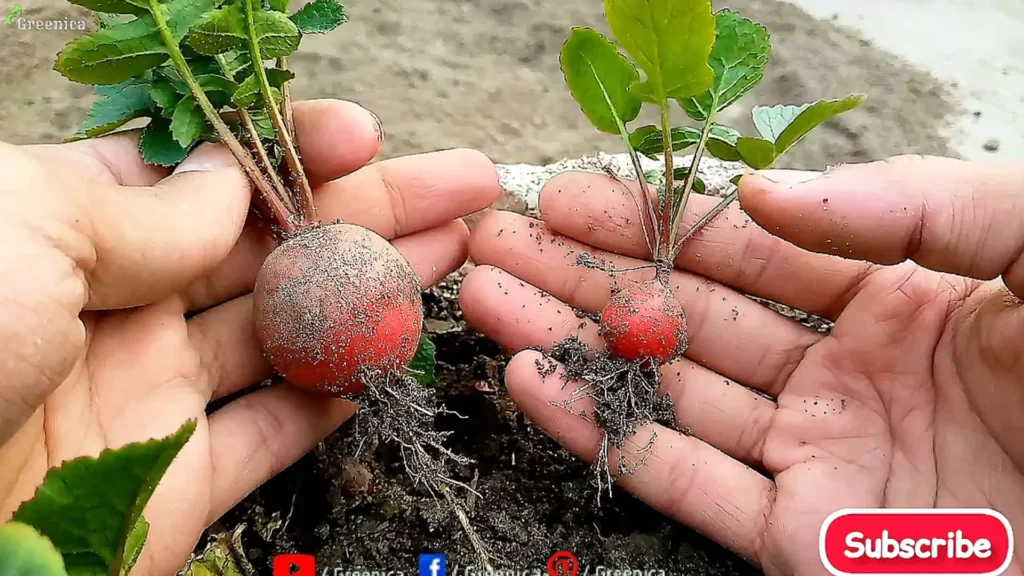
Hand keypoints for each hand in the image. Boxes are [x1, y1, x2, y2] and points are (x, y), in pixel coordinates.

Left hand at [0, 99, 498, 574]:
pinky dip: (331, 400)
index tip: (364, 136)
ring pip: (286, 334)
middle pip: (267, 248)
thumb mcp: (20, 230)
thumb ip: (142, 209)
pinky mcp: (171, 488)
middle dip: (368, 212)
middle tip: (458, 189)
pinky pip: (270, 436)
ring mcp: (147, 397)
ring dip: (371, 293)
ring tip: (449, 257)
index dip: (290, 149)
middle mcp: (112, 308)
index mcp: (62, 229)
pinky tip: (383, 359)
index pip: (202, 174)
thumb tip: (226, 184)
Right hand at [460, 155, 1022, 574]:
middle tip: (497, 238)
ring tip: (484, 298)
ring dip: (570, 343)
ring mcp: (816, 456)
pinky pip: (684, 480)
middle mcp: (843, 372)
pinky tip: (533, 385)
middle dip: (586, 273)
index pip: (746, 244)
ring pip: (668, 390)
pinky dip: (603, 436)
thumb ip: (911, 205)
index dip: (652, 216)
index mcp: (898, 293)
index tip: (568, 191)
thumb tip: (765, 197)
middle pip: (687, 312)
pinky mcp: (802, 540)